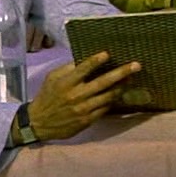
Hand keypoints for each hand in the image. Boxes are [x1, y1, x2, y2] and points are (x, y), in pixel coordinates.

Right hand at [25, 51, 140, 140]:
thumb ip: (69, 69)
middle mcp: (76, 95)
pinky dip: (114, 100)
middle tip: (136, 65)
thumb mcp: (52, 78)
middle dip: (121, 73)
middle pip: (103, 82)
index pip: (83, 69)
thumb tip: (85, 59)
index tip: (107, 53)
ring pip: (108, 96)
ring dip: (122, 86)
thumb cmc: (47, 96)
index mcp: (66, 82)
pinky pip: (105, 108)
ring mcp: (83, 109)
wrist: (39, 123)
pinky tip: (121, 93)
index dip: (96, 61)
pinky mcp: (87, 120)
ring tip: (132, 78)